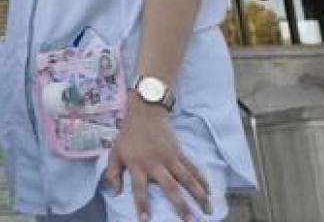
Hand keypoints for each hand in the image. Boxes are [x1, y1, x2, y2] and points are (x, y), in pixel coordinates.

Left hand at [103, 103, 211, 221]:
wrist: (145, 112)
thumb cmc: (128, 135)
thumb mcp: (114, 152)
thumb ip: (113, 173)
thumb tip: (117, 193)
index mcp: (137, 165)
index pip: (139, 189)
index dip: (142, 204)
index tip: (146, 220)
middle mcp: (156, 163)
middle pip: (170, 186)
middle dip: (181, 205)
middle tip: (190, 221)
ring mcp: (170, 158)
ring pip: (187, 178)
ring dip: (199, 195)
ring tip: (208, 210)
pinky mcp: (180, 153)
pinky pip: (193, 168)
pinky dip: (202, 180)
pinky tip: (210, 192)